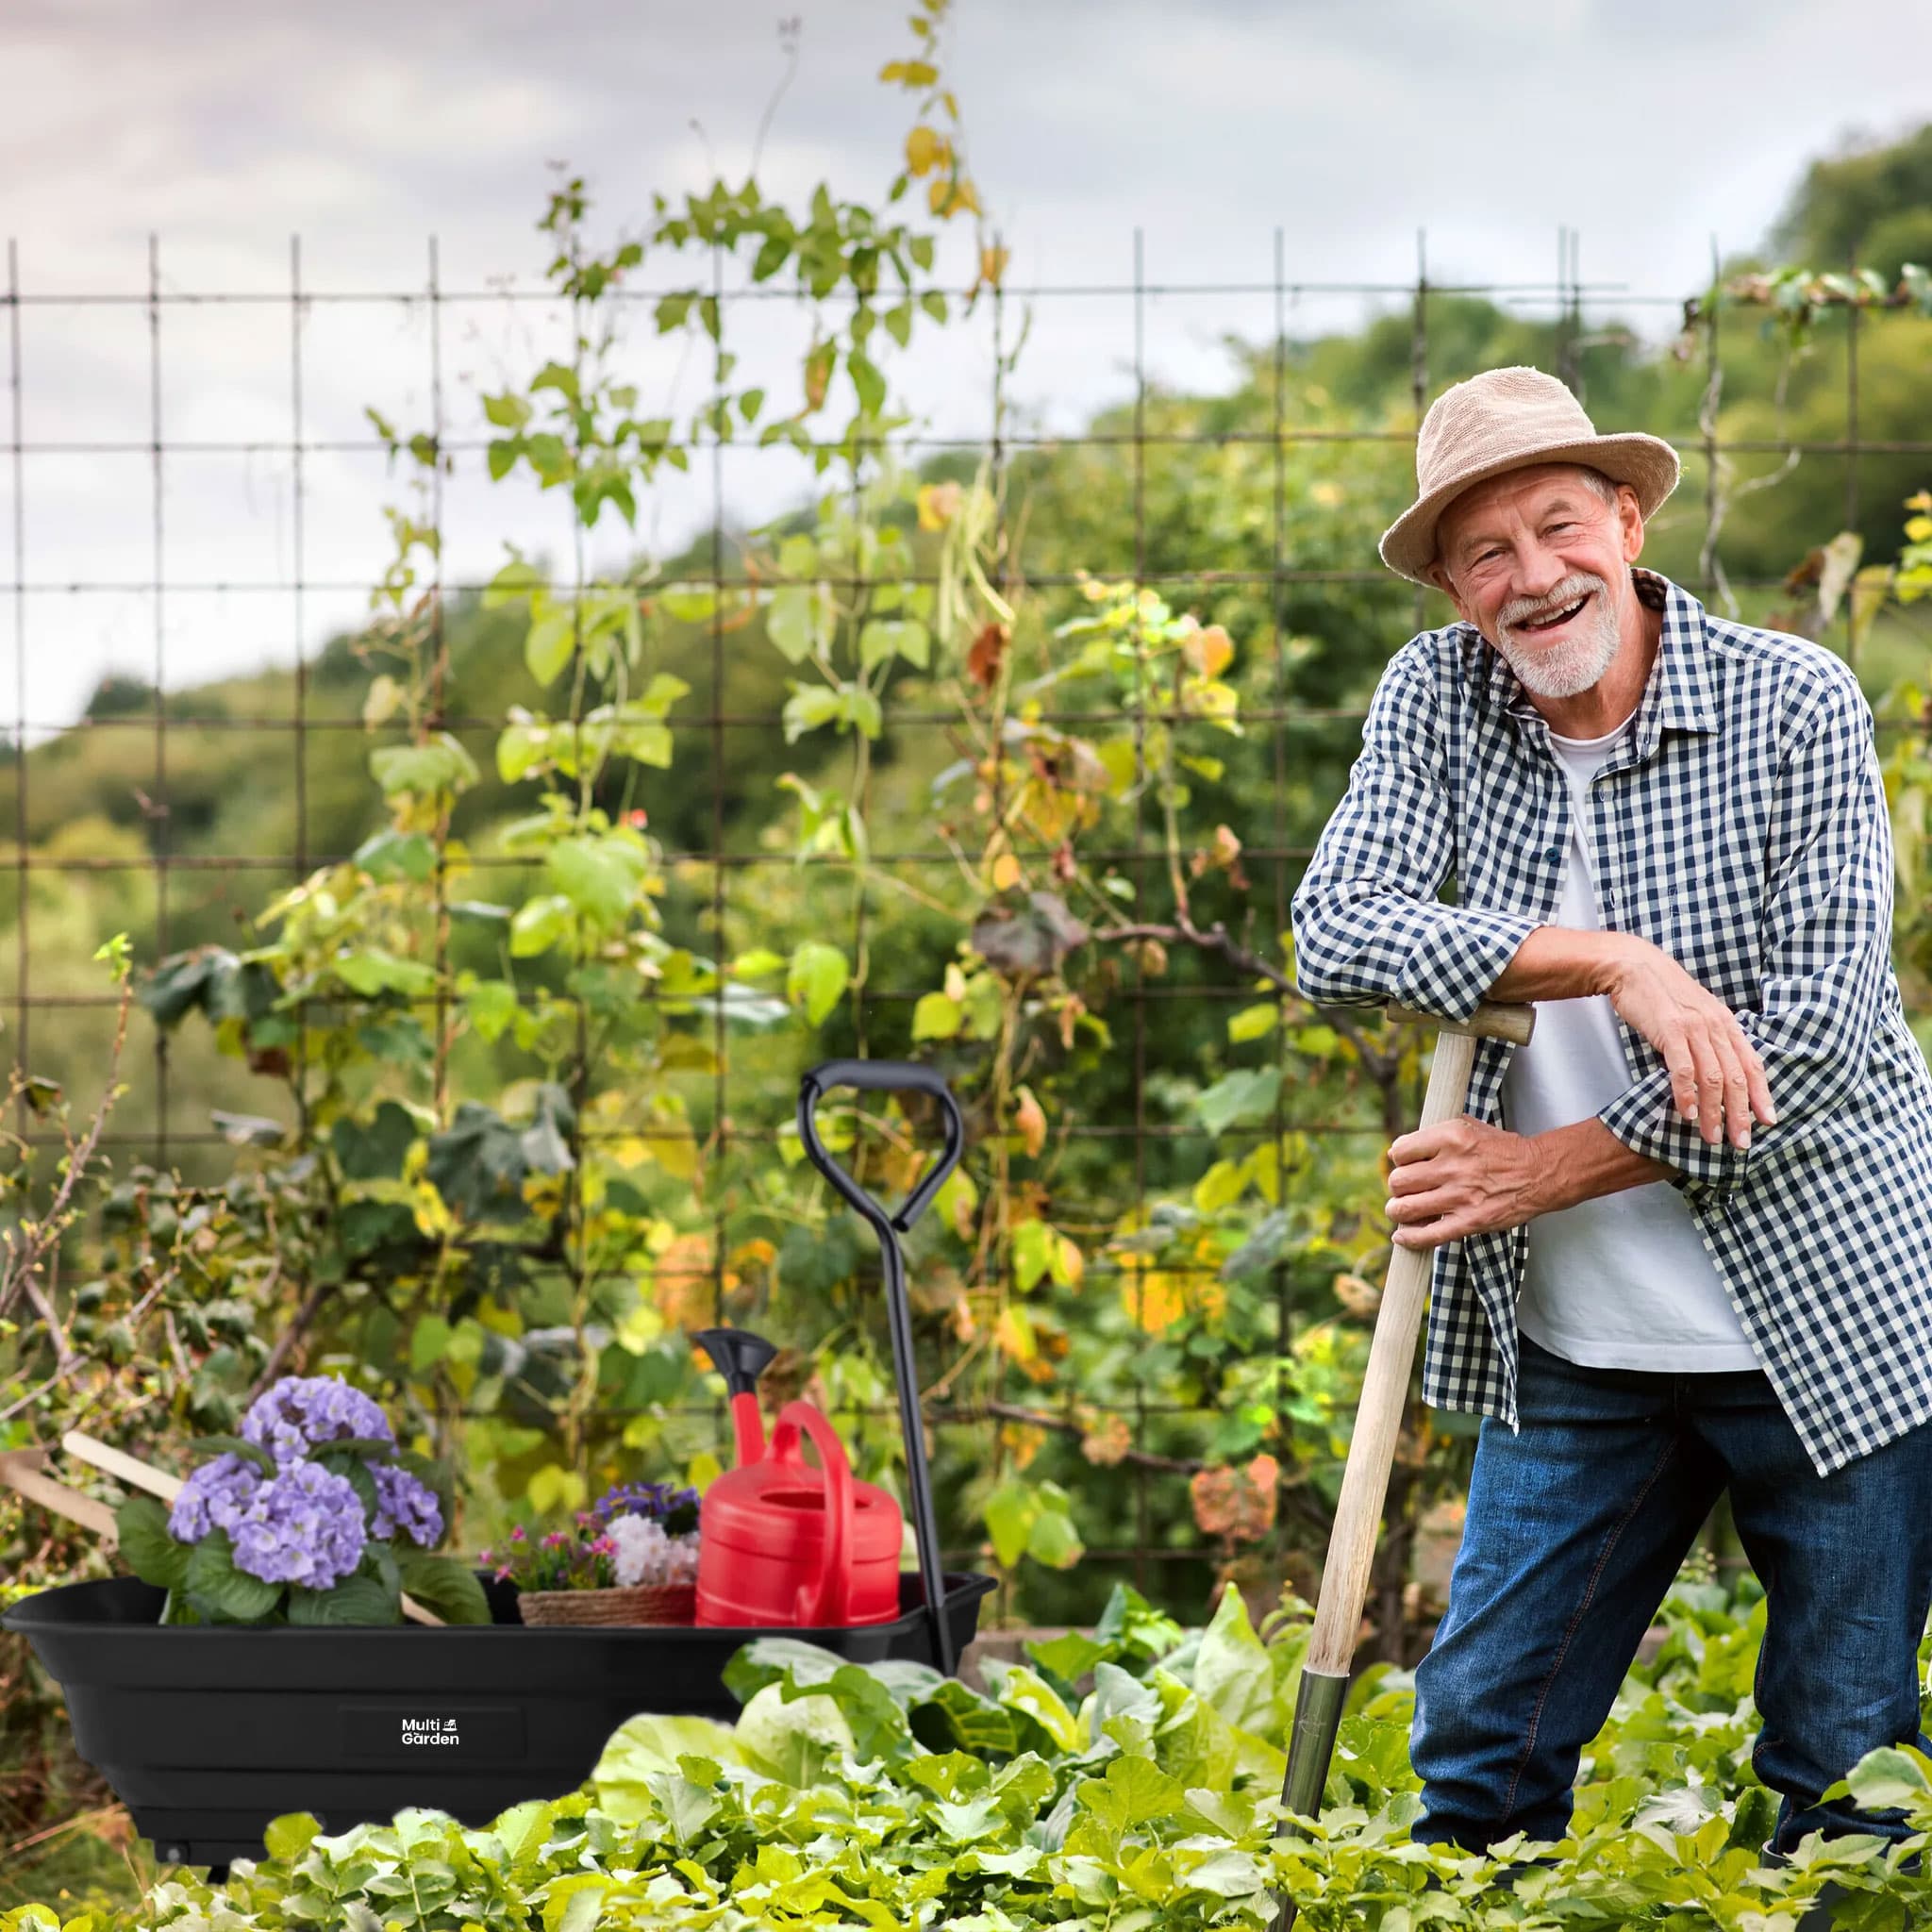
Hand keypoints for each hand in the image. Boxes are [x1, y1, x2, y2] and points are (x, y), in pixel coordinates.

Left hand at [1385, 1115, 1541, 1249]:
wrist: (1539, 1174)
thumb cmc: (1502, 1150)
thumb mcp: (1470, 1127)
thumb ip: (1436, 1132)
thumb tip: (1399, 1150)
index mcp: (1451, 1137)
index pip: (1400, 1151)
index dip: (1399, 1159)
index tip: (1405, 1164)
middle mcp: (1453, 1166)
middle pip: (1399, 1181)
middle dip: (1397, 1187)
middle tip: (1406, 1190)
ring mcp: (1461, 1196)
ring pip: (1406, 1208)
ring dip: (1398, 1211)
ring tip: (1402, 1211)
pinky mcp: (1470, 1222)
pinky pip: (1429, 1235)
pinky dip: (1409, 1238)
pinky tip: (1402, 1236)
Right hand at [1602, 937, 1776, 1149]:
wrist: (1633, 966)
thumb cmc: (1661, 993)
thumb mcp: (1694, 1013)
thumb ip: (1707, 1038)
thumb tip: (1713, 1070)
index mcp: (1725, 1023)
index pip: (1751, 1064)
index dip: (1762, 1094)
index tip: (1767, 1121)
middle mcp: (1715, 1026)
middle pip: (1736, 1077)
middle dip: (1741, 1114)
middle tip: (1741, 1142)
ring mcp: (1694, 1028)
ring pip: (1712, 1078)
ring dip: (1714, 1111)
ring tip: (1712, 1136)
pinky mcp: (1670, 1030)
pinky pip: (1683, 1068)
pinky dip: (1687, 1094)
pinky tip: (1688, 1113)